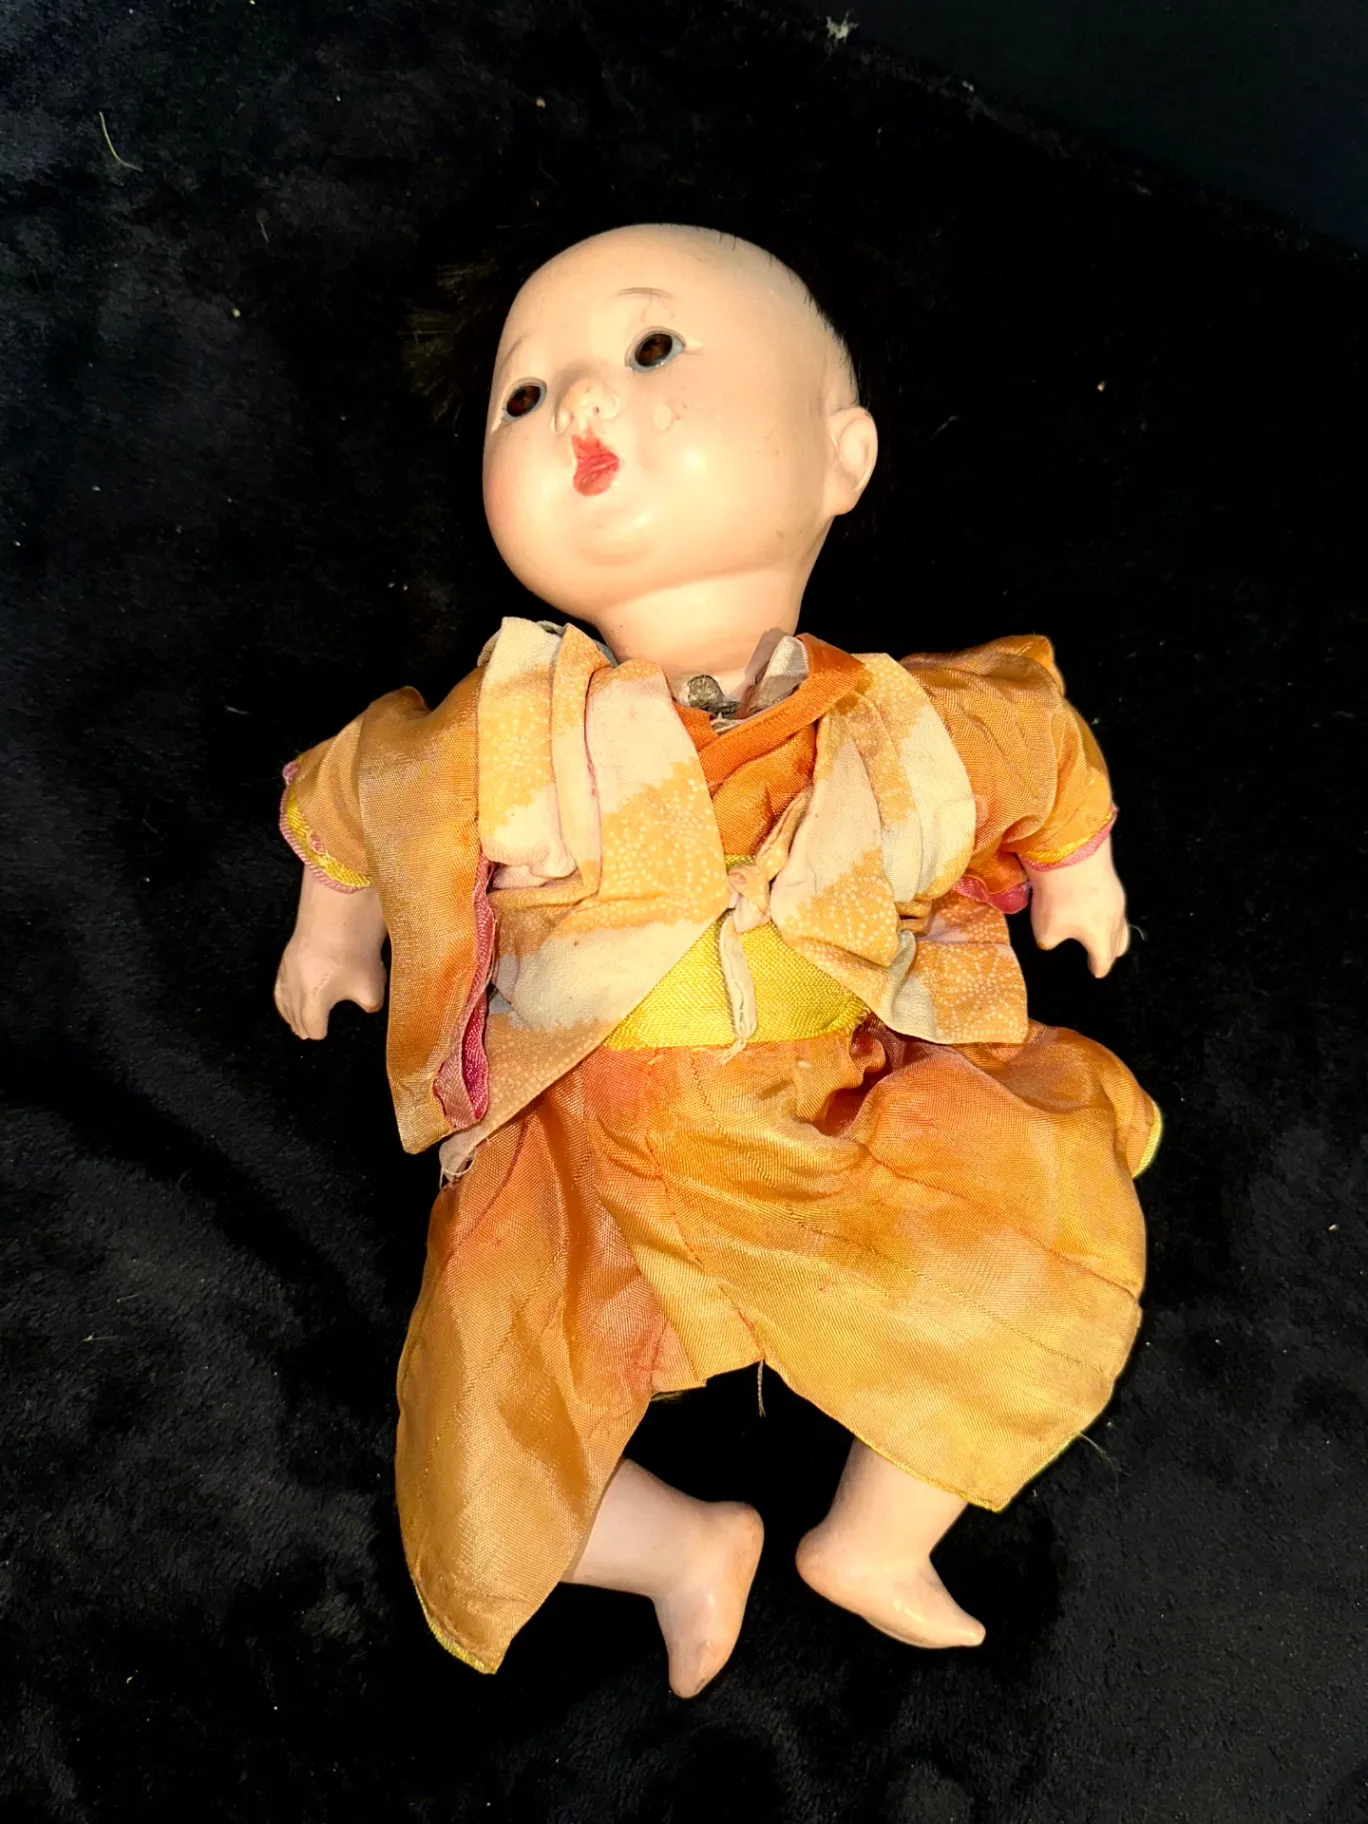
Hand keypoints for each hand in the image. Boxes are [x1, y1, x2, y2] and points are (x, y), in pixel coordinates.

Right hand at [273, 873, 387, 1038]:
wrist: (337, 910)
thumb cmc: (354, 949)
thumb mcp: (371, 985)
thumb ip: (369, 1004)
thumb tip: (368, 1009)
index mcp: (313, 1001)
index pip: (313, 1028)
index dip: (321, 1033)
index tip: (324, 1035)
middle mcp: (294, 989)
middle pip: (294, 1017)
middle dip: (302, 1026)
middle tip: (307, 1033)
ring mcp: (288, 970)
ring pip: (283, 1000)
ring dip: (289, 1012)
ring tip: (294, 1022)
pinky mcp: (288, 954)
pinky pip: (280, 983)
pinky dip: (283, 994)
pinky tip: (287, 993)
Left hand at [1024, 834, 1129, 977]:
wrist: (1071, 852)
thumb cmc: (1060, 897)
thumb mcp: (1046, 930)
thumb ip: (1050, 942)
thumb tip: (1051, 942)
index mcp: (1101, 937)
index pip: (1104, 960)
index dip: (1099, 969)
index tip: (1097, 973)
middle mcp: (1115, 918)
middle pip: (1120, 943)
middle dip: (1110, 952)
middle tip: (1101, 956)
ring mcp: (1116, 896)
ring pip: (1119, 921)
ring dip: (1110, 930)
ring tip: (1099, 932)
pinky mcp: (1110, 878)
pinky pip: (1112, 902)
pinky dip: (1105, 909)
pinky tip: (1092, 904)